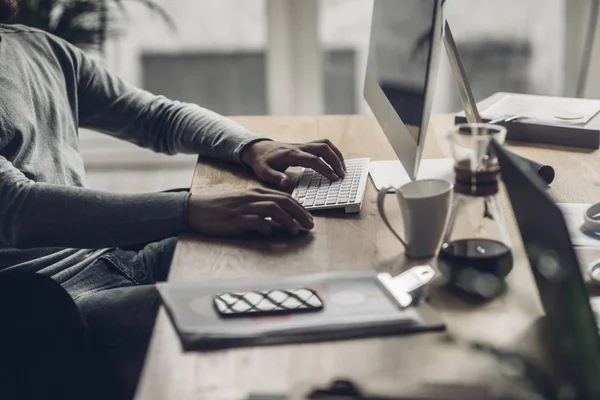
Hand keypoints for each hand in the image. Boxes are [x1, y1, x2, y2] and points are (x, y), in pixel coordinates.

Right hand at [187, 188, 313, 235]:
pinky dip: (266, 226)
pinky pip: (255, 221)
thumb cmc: (222, 208)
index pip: (284, 197)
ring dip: (287, 220)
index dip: (300, 207)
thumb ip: (262, 208)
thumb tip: (281, 219)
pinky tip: (270, 232)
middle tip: (310, 225)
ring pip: (273, 209)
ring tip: (295, 231)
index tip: (309, 218)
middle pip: (283, 201)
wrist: (197, 209)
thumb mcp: (244, 203)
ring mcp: (244, 208)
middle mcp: (252, 197)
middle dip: (300, 213)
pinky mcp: (235, 219)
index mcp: (256, 192)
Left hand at [241, 139, 345, 190]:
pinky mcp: (305, 146)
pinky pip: (322, 144)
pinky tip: (335, 162)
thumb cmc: (261, 162)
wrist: (257, 148)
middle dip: (335, 161)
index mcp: (291, 155)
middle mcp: (299, 147)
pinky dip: (332, 152)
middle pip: (323, 148)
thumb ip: (275, 178)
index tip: (334, 178)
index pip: (313, 159)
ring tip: (342, 169)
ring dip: (336, 155)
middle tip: (342, 175)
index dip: (325, 168)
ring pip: (325, 144)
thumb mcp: (263, 172)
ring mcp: (303, 145)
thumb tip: (286, 183)